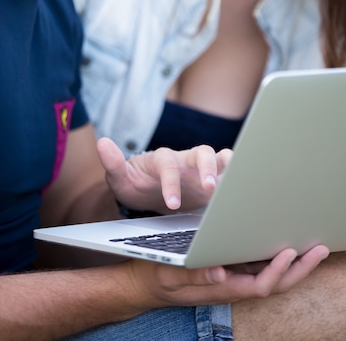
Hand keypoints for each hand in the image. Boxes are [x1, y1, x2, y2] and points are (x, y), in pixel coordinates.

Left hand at [97, 138, 231, 212]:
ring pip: (221, 158)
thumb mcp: (120, 177)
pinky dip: (238, 180)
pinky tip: (244, 198)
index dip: (171, 182)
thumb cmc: (136, 183)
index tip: (172, 204)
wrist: (149, 192)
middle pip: (202, 152)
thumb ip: (113, 163)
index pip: (168, 164)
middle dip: (207, 168)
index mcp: (162, 159)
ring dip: (230, 170)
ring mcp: (201, 168)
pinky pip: (230, 173)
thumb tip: (102, 142)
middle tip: (210, 189)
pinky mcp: (213, 180)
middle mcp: (185, 159)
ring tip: (236, 190)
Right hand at [126, 245, 329, 308]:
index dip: (277, 272)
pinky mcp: (227, 267)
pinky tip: (284, 240)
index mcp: (220, 288)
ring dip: (293, 262)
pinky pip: (257, 264)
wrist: (143, 283)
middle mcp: (231, 284)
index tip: (290, 252)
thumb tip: (217, 272)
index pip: (258, 286)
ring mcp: (231, 276)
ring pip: (269, 273)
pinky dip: (274, 254)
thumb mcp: (167, 273)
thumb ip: (191, 273)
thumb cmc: (155, 277)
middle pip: (273, 282)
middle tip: (320, 248)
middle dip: (299, 269)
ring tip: (312, 243)